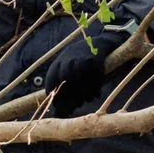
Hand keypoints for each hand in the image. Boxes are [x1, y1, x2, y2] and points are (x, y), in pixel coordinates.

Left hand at [0, 19, 117, 110]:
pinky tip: (96, 95)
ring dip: (83, 91)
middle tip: (75, 105)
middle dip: (68, 93)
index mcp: (61, 59)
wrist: (102, 42)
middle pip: (64, 76)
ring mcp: (83, 55)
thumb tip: (61, 110)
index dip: (52, 91)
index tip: (56, 103)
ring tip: (88, 100)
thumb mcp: (73, 67)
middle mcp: (69, 56)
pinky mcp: (96, 57)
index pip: (51, 76)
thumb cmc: (85, 61)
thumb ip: (67, 85)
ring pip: (79, 76)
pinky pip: (93, 74)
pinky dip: (95, 87)